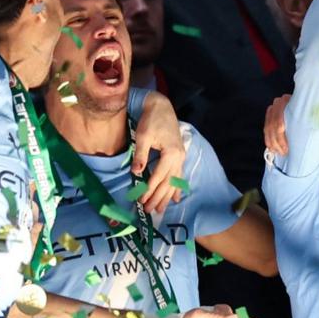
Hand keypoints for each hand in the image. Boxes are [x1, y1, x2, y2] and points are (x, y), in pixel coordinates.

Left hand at [134, 91, 184, 212]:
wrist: (162, 107)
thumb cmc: (151, 120)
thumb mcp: (143, 136)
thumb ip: (140, 155)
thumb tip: (136, 172)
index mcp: (171, 153)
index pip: (159, 176)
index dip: (150, 189)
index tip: (142, 201)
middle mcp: (179, 157)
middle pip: (168, 182)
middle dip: (158, 197)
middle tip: (149, 211)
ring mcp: (181, 157)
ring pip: (175, 181)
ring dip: (168, 196)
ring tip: (161, 209)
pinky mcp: (180, 155)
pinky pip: (179, 175)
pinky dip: (177, 187)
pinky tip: (176, 198)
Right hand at [264, 93, 318, 156]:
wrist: (313, 116)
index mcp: (295, 99)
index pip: (281, 105)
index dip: (279, 118)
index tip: (282, 130)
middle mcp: (282, 103)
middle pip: (272, 119)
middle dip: (277, 137)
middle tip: (285, 150)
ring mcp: (275, 111)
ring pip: (268, 127)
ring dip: (273, 141)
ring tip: (282, 152)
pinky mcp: (271, 120)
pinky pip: (266, 131)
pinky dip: (269, 141)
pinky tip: (274, 150)